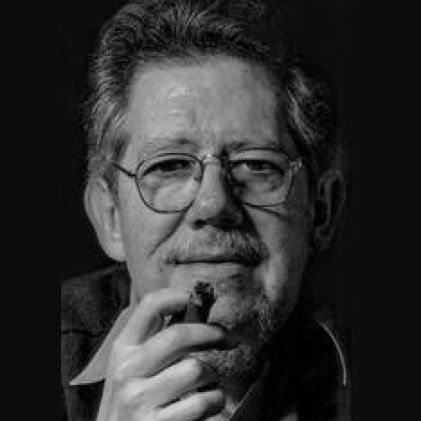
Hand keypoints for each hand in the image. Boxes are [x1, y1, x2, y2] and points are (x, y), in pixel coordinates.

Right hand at [96, 288, 226, 420]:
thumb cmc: (133, 401)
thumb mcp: (134, 367)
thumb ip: (158, 341)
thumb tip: (194, 308)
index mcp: (122, 349)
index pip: (150, 306)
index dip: (178, 296)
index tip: (196, 301)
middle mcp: (127, 371)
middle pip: (178, 335)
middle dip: (211, 333)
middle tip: (227, 337)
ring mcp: (138, 399)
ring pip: (195, 369)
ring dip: (212, 375)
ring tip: (209, 382)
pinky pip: (202, 402)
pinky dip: (215, 400)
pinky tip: (210, 402)